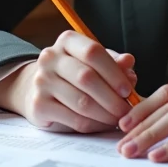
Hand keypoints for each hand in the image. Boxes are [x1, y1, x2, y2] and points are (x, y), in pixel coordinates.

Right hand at [0, 30, 137, 133]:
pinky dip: (94, 125)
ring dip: (105, 114)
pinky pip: (74, 119)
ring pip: (82, 102)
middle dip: (112, 98)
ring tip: (118, 119)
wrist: (38, 89)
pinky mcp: (38, 105)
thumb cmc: (75, 74)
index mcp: (67, 41)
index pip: (93, 52)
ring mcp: (41, 81)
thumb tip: (129, 62)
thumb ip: (113, 63)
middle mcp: (50, 58)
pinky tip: (103, 124)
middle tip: (126, 111)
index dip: (114, 72)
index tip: (128, 90)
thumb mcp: (95, 63)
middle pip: (86, 78)